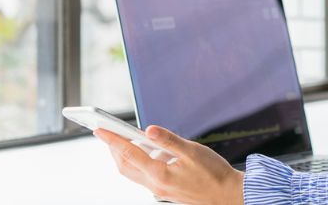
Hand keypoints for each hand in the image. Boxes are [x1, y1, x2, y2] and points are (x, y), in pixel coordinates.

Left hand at [95, 126, 243, 204]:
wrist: (227, 196)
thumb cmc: (214, 174)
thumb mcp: (193, 151)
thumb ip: (169, 140)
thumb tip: (149, 130)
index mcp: (160, 174)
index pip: (129, 154)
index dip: (112, 140)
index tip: (100, 130)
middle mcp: (155, 185)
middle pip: (124, 166)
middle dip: (112, 149)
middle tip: (105, 133)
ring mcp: (159, 190)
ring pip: (132, 173)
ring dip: (123, 157)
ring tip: (120, 140)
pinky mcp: (164, 191)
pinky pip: (142, 176)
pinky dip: (136, 163)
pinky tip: (143, 153)